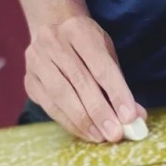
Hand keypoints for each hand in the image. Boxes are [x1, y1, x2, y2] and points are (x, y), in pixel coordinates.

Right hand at [25, 9, 144, 142]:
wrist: (51, 28)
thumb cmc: (85, 45)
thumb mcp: (105, 53)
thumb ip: (119, 83)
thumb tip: (136, 117)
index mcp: (78, 30)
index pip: (100, 66)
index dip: (117, 93)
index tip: (130, 118)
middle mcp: (53, 41)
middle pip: (80, 81)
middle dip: (100, 112)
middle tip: (116, 134)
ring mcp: (36, 60)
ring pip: (61, 95)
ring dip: (83, 121)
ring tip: (101, 137)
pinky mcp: (28, 80)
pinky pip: (49, 106)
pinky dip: (68, 122)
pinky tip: (84, 131)